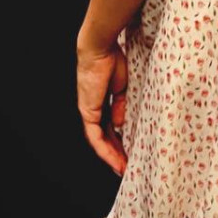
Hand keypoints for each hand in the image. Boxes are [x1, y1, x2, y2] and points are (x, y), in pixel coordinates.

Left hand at [76, 39, 128, 176]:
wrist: (100, 48)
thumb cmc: (112, 60)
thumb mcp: (122, 87)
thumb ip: (120, 105)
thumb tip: (119, 124)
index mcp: (103, 100)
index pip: (110, 125)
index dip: (119, 139)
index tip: (130, 150)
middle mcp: (94, 108)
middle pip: (105, 136)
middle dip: (116, 152)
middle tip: (127, 166)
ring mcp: (89, 111)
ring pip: (99, 140)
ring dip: (111, 156)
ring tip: (122, 168)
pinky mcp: (88, 112)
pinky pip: (95, 137)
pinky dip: (104, 150)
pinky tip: (114, 159)